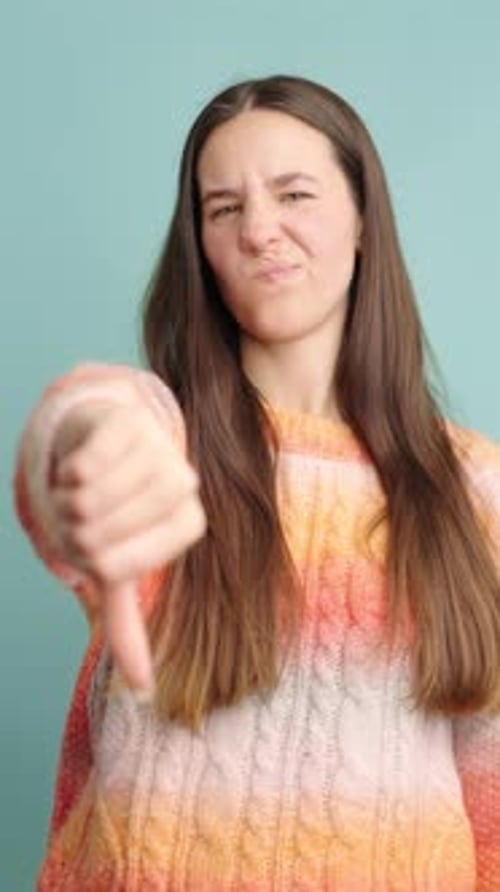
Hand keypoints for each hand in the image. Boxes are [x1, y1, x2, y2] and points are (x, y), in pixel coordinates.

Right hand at [49, 401, 205, 693]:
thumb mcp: (118, 566)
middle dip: (72, 523)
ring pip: (89, 496)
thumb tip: (140, 690)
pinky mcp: (133, 421)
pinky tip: (81, 460)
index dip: (91, 556)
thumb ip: (129, 623)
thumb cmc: (113, 509)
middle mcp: (184, 485)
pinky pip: (86, 462)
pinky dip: (67, 468)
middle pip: (97, 530)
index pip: (117, 565)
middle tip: (82, 508)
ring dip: (66, 495)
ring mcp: (161, 449)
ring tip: (80, 485)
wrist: (103, 440)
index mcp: (188, 525)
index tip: (99, 540)